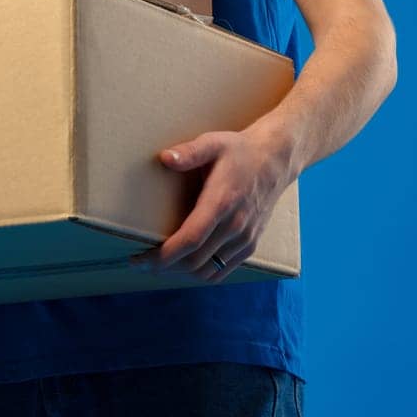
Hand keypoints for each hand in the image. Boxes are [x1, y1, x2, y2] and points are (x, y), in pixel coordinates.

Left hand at [129, 130, 285, 282]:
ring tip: (160, 263)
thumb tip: (164, 158)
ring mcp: (244, 238)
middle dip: (164, 266)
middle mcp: (235, 225)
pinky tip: (186, 264)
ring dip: (181, 272)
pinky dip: (202, 273)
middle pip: (194, 261)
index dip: (164, 255)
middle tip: (141, 261)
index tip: (141, 259)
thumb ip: (189, 152)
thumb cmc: (239, 151)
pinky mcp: (250, 245)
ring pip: (208, 271)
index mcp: (221, 202)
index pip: (190, 239)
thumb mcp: (213, 143)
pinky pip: (223, 271)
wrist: (275, 160)